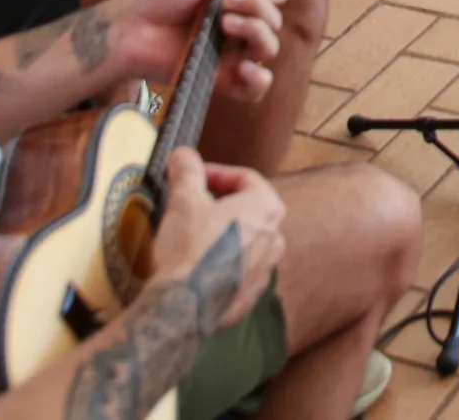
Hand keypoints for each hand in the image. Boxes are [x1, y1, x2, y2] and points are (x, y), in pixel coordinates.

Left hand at [106, 0, 286, 99]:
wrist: (129, 30)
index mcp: (236, 0)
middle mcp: (239, 27)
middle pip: (275, 22)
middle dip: (256, 11)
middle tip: (223, 8)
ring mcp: (232, 55)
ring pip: (269, 50)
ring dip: (257, 36)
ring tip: (225, 30)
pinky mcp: (222, 81)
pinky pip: (256, 89)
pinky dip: (257, 79)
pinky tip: (242, 67)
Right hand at [146, 149, 283, 334]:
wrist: (185, 305)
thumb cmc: (190, 246)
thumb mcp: (183, 200)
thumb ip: (187, 172)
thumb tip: (183, 154)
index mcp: (267, 208)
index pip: (246, 179)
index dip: (217, 173)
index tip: (193, 176)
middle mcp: (275, 238)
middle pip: (248, 211)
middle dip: (220, 204)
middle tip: (192, 205)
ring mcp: (265, 272)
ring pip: (245, 243)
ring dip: (222, 236)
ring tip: (193, 236)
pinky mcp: (249, 298)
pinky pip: (237, 273)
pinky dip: (220, 265)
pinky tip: (196, 268)